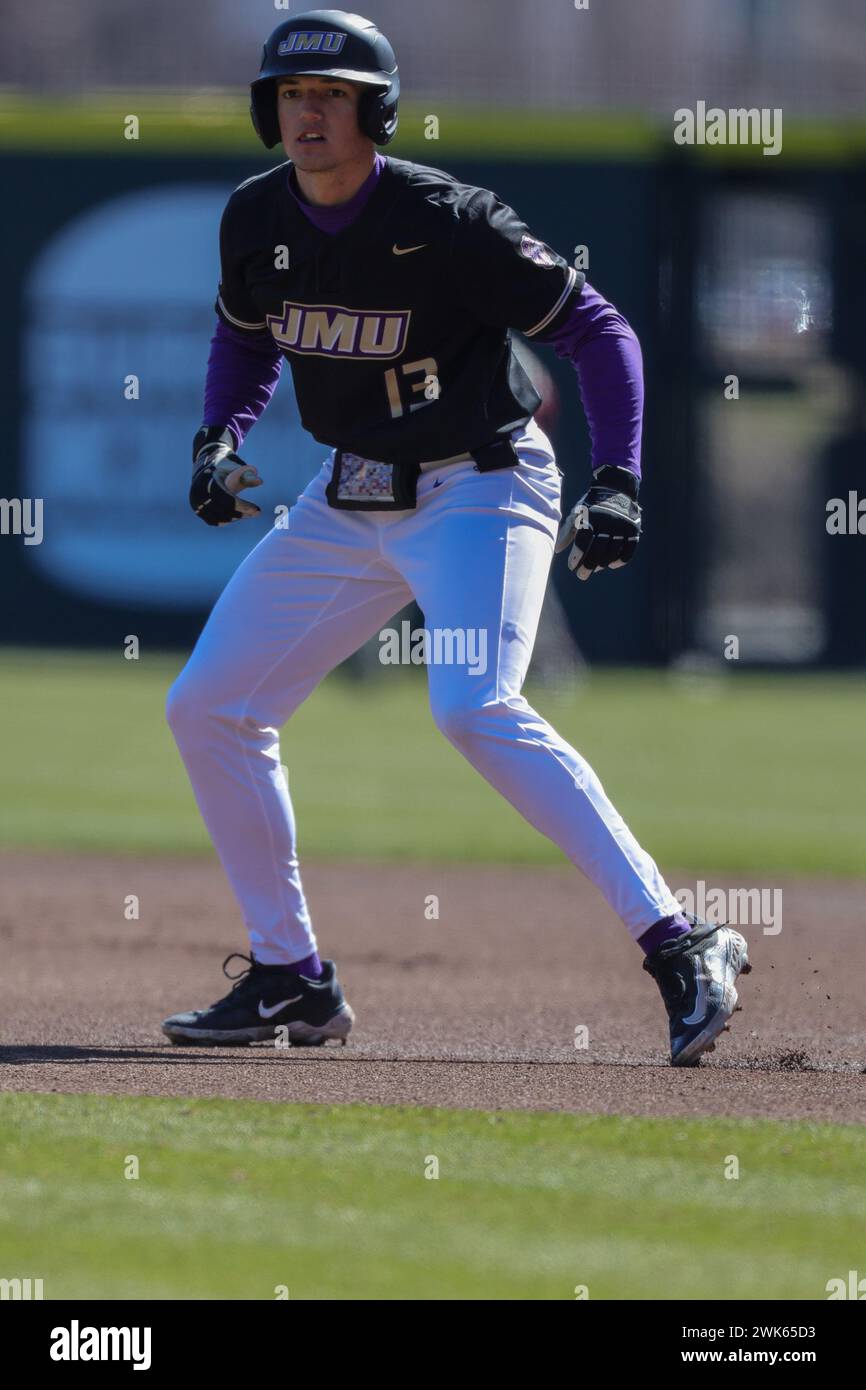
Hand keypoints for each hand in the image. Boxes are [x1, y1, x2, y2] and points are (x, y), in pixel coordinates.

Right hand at [190, 426, 263, 526]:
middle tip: (257, 512)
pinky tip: (238, 515)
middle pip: (223, 510)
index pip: (226, 498)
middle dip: (242, 513)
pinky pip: (213, 521)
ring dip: (236, 517)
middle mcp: (198, 493)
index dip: (242, 506)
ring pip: (218, 518)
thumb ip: (248, 476)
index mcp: (207, 481)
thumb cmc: (225, 467)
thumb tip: (260, 481)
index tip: (257, 509)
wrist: (207, 466)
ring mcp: (196, 503)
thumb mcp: (237, 468)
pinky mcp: (197, 510)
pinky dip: (226, 520)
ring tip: (249, 513)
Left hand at [555, 465, 640, 580]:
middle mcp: (608, 522)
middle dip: (587, 566)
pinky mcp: (633, 530)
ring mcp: (622, 527)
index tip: (571, 566)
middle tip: (581, 575)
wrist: (616, 488)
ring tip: (594, 568)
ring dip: (602, 564)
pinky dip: (620, 560)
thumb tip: (557, 550)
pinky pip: (629, 551)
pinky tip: (611, 565)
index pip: (584, 541)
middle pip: (598, 550)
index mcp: (592, 517)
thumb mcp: (577, 512)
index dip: (577, 556)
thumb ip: (568, 531)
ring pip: (612, 553)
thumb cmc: (591, 504)